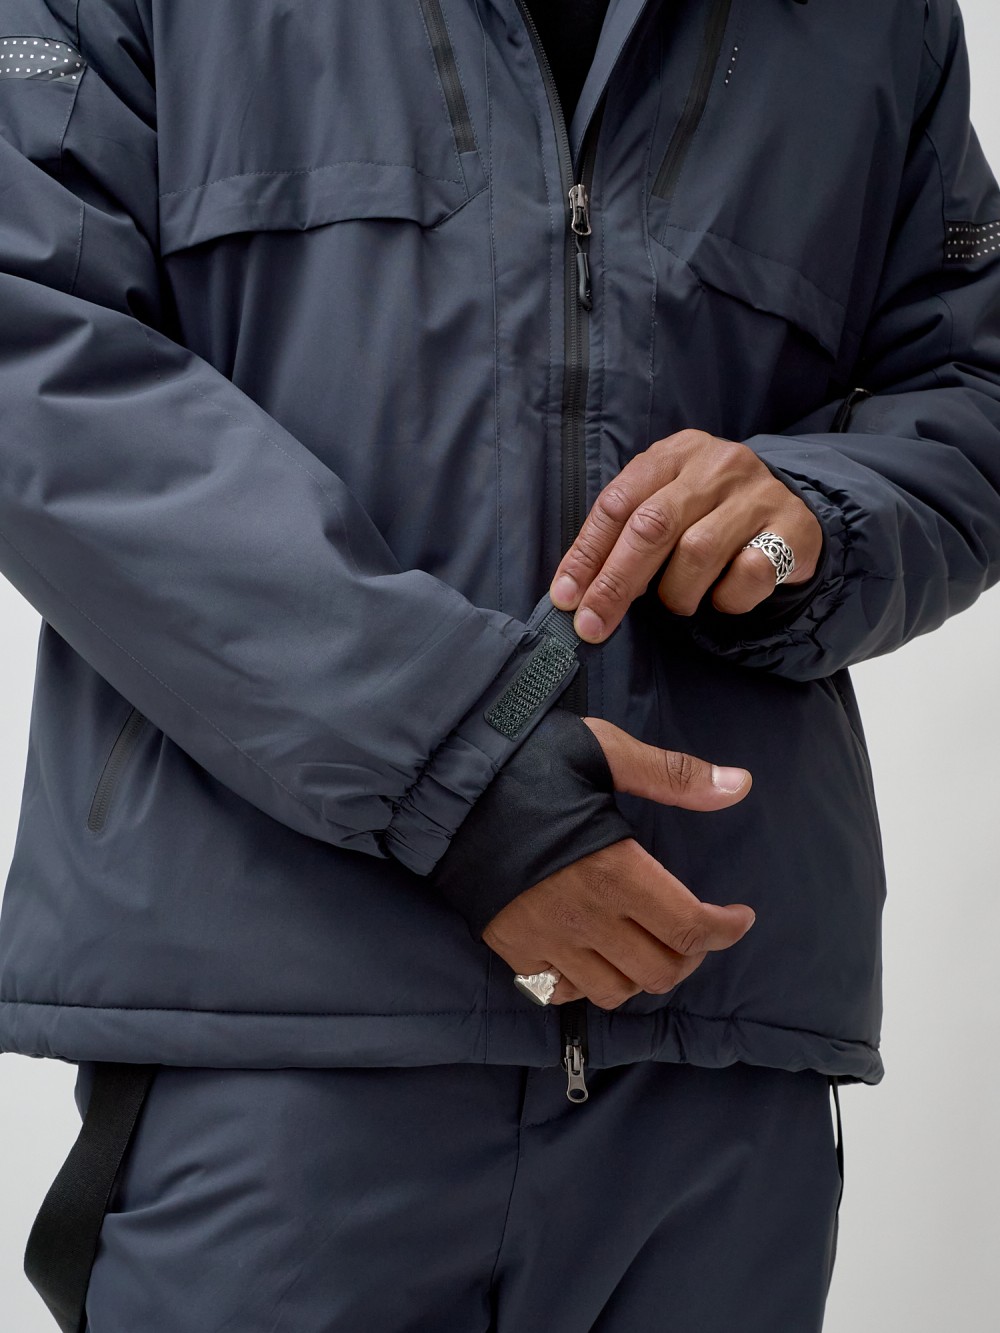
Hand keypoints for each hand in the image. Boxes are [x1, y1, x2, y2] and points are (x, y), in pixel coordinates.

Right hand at [480, 717, 755, 1008]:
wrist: (444, 785)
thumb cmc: (527, 761)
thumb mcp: (605, 752)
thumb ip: (674, 776)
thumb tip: (740, 784)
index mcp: (616, 870)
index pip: (690, 928)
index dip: (725, 930)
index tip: (738, 916)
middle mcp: (585, 917)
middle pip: (660, 971)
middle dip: (691, 955)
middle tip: (694, 928)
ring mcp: (546, 940)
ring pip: (615, 991)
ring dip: (643, 974)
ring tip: (648, 944)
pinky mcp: (512, 950)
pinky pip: (562, 994)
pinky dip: (589, 984)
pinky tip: (595, 955)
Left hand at [547, 428, 823, 642]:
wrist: (794, 509)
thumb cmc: (711, 514)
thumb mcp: (666, 505)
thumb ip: (625, 535)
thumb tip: (574, 593)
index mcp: (675, 453)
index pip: (618, 503)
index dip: (587, 554)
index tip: (566, 599)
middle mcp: (718, 465)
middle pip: (652, 526)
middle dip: (615, 582)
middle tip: (594, 624)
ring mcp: (759, 493)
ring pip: (697, 552)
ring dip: (676, 593)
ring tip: (678, 602)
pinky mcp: (794, 528)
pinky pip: (748, 575)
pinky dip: (726, 599)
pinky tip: (723, 596)